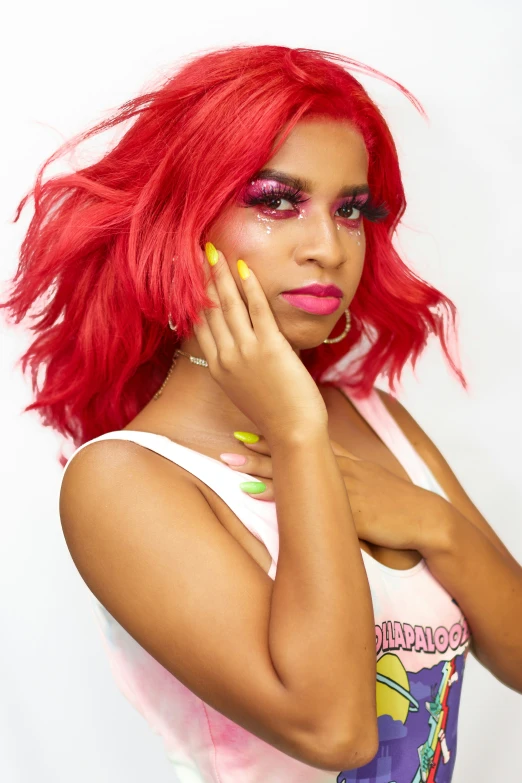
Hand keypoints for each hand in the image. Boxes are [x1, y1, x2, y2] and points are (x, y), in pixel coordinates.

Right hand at [193, 243, 327, 439]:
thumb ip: (237, 364)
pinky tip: (244, 268)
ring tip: (215, 252)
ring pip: (229, 305)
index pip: (200, 325)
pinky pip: (257, 309)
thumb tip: (238, 341)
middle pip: (210, 310)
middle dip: (203, 279)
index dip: (194, 298)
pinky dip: (250, 286)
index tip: (189, 277)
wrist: (293, 431)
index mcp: (217, 369)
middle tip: (198, 254)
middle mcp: (226, 358)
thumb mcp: (245, 388)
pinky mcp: (270, 347)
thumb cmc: (274, 413)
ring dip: (221, 275)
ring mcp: (246, 352)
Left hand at [220, 432, 443, 553]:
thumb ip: (347, 474)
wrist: (425, 519)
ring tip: (232, 461)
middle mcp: (339, 469)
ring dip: (261, 466)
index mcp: (345, 463)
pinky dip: (279, 494)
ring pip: (294, 471)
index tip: (248, 431)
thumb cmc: (396, 504)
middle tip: (230, 441)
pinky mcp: (343, 509)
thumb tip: (325, 472)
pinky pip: (304, 499)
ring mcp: (339, 487)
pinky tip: (255, 492)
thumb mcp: (371, 480)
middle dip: (260, 447)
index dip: (277, 436)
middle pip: (294, 452)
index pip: (306, 442)